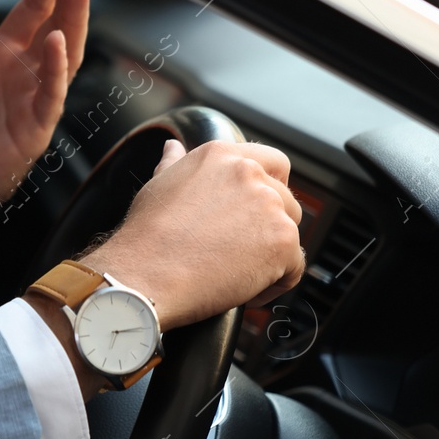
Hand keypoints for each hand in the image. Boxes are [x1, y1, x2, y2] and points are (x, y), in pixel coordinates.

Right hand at [84, 139, 305, 330]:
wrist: (145, 275)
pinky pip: (293, 267)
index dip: (269, 187)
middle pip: (285, 199)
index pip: (272, 161)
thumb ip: (175, 163)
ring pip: (290, 232)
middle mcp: (249, 173)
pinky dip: (275, 283)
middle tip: (238, 248)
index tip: (253, 210)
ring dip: (271, 253)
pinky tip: (246, 290)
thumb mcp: (158, 186)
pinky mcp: (282, 241)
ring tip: (236, 272)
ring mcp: (269, 206)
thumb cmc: (146, 236)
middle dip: (268, 225)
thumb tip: (173, 147)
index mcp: (221, 156)